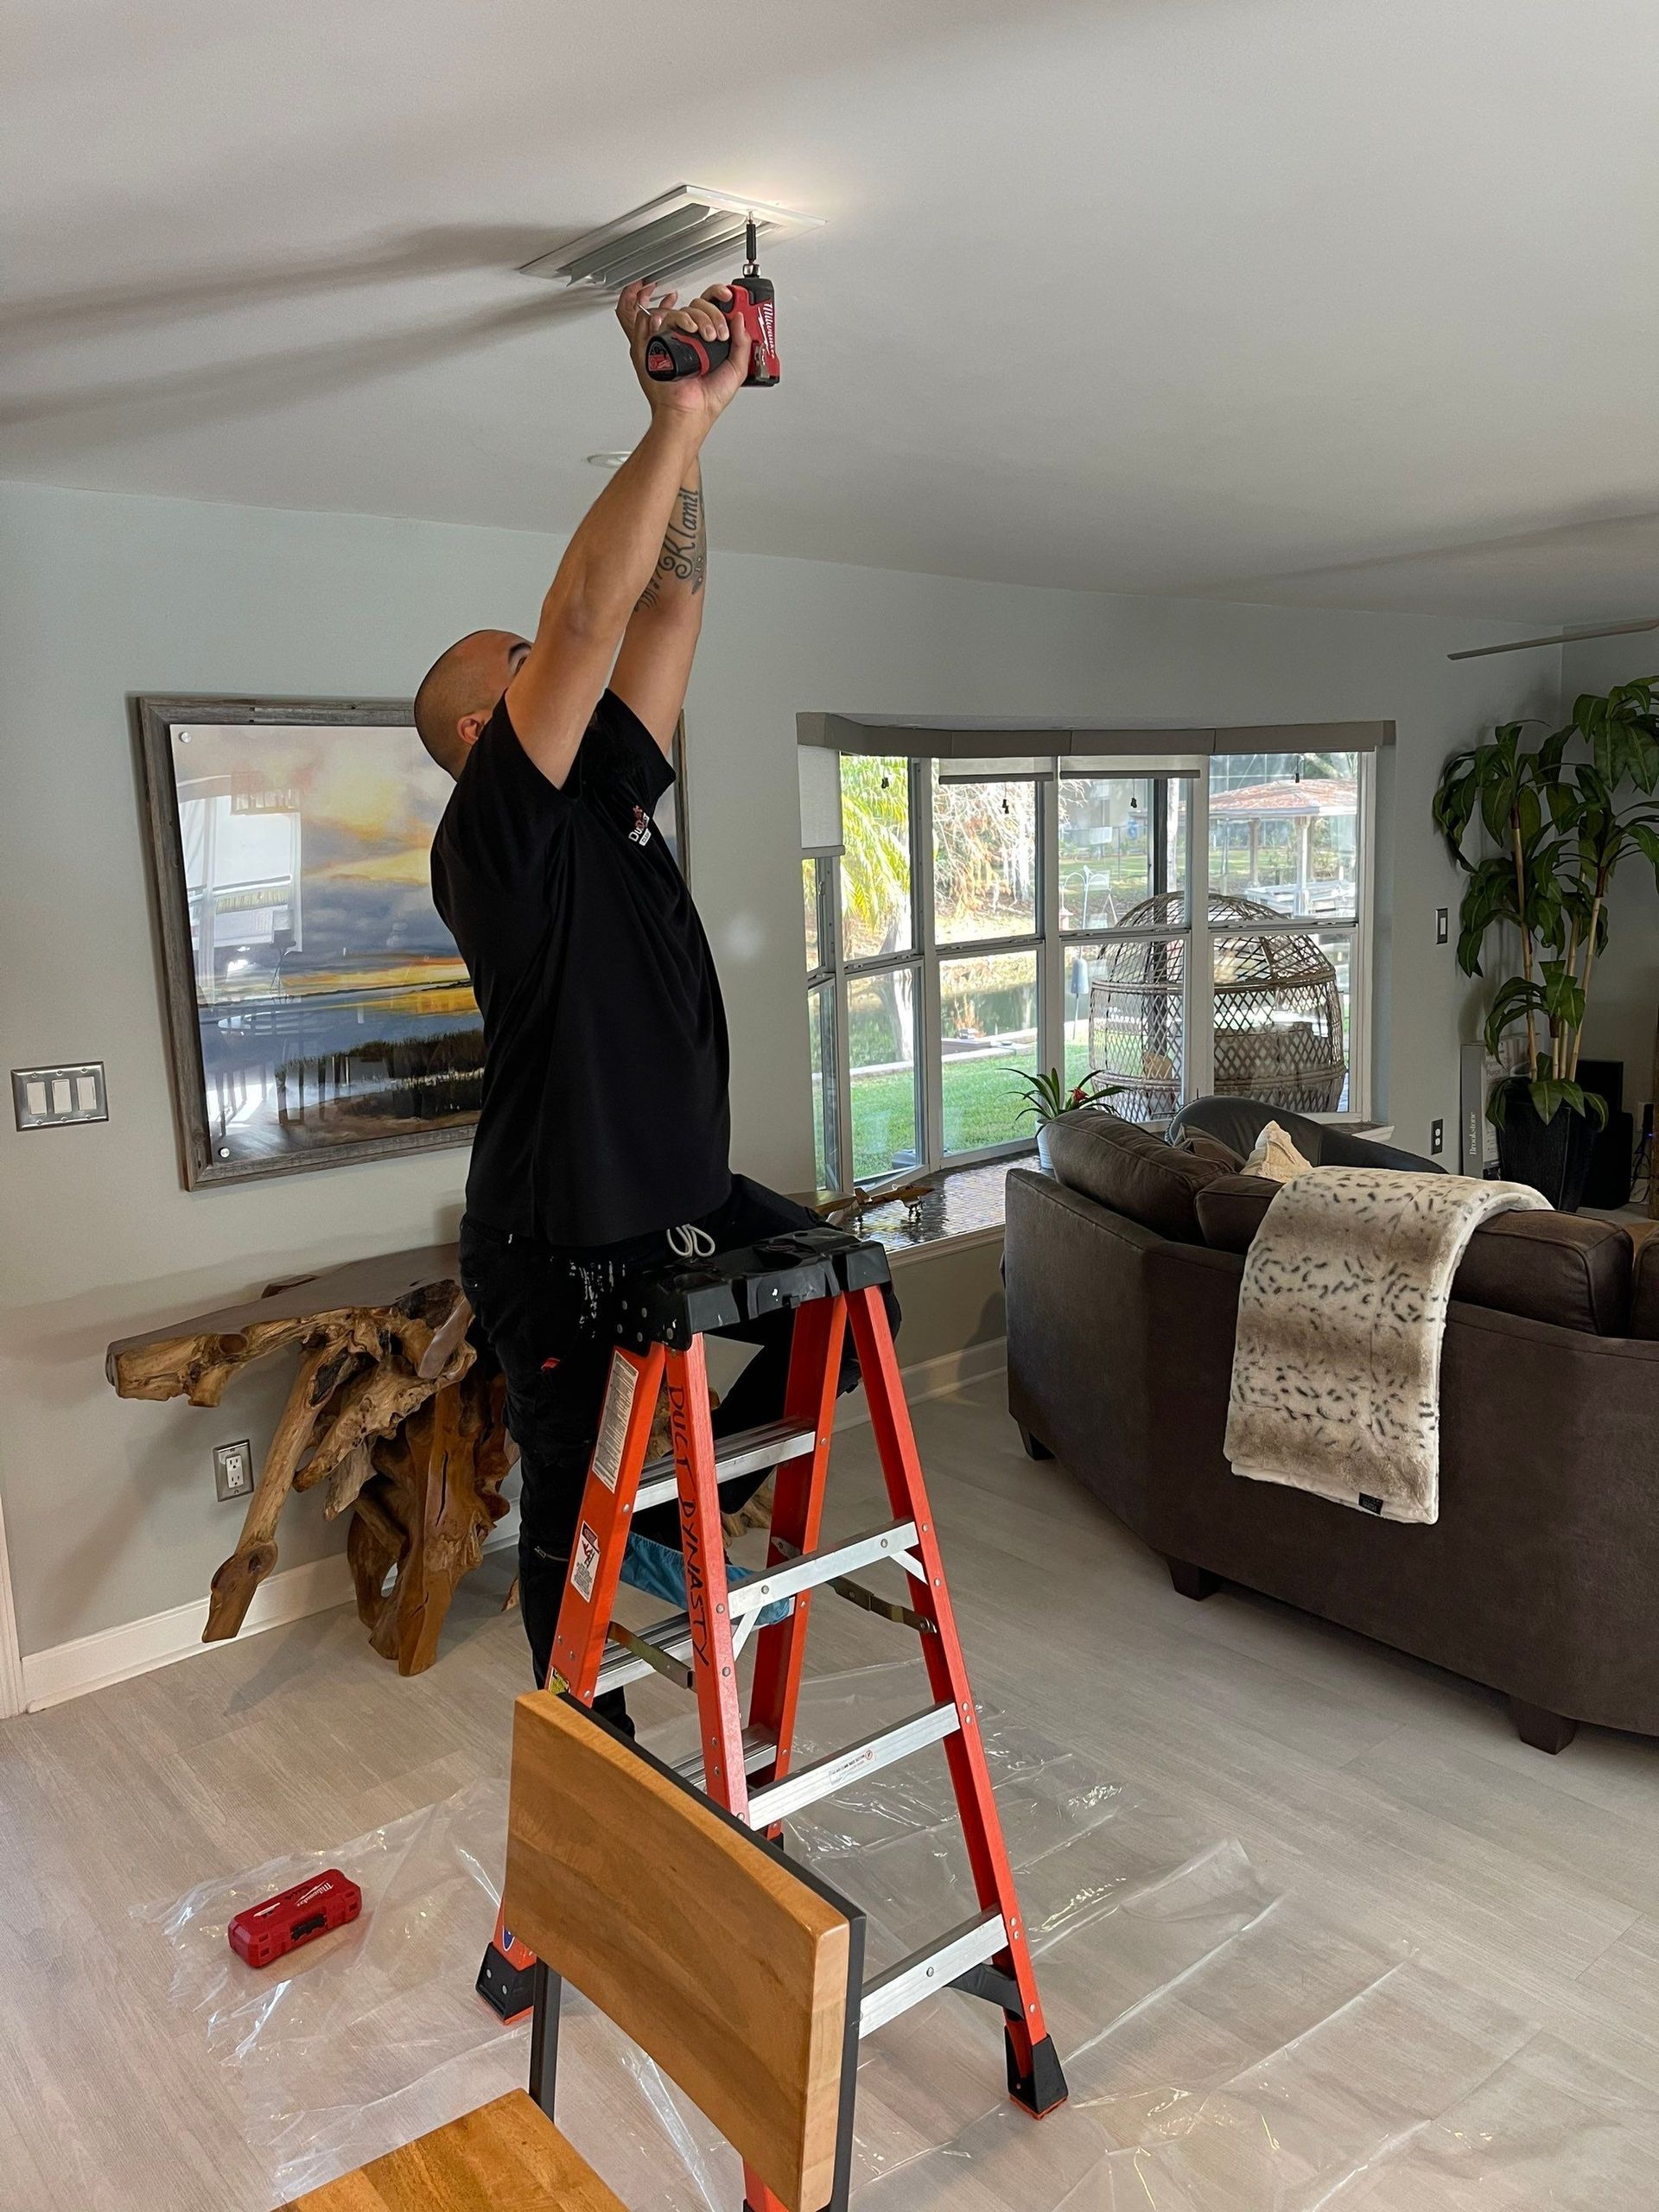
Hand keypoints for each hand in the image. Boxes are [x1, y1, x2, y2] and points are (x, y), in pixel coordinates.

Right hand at [616, 280, 751, 429]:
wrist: (691, 413)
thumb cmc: (708, 399)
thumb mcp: (736, 370)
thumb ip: (742, 343)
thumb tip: (740, 317)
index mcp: (710, 341)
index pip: (713, 309)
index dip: (721, 296)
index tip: (731, 296)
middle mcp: (693, 337)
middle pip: (700, 305)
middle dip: (714, 313)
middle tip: (721, 332)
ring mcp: (677, 338)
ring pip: (685, 310)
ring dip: (700, 318)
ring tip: (707, 337)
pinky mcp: (661, 342)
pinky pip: (665, 318)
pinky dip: (677, 318)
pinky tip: (689, 330)